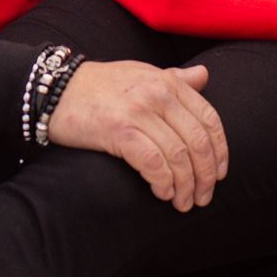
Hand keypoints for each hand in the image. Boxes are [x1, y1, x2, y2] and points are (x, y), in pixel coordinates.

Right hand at [44, 60, 228, 211]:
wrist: (56, 89)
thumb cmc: (99, 85)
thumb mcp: (142, 73)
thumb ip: (175, 78)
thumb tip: (204, 75)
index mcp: (168, 82)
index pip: (209, 119)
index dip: (220, 151)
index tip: (219, 174)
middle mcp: (158, 94)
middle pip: (197, 142)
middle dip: (205, 176)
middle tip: (202, 197)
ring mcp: (139, 112)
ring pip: (178, 157)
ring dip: (185, 186)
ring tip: (182, 202)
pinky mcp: (119, 131)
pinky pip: (153, 163)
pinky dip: (163, 182)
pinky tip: (162, 193)